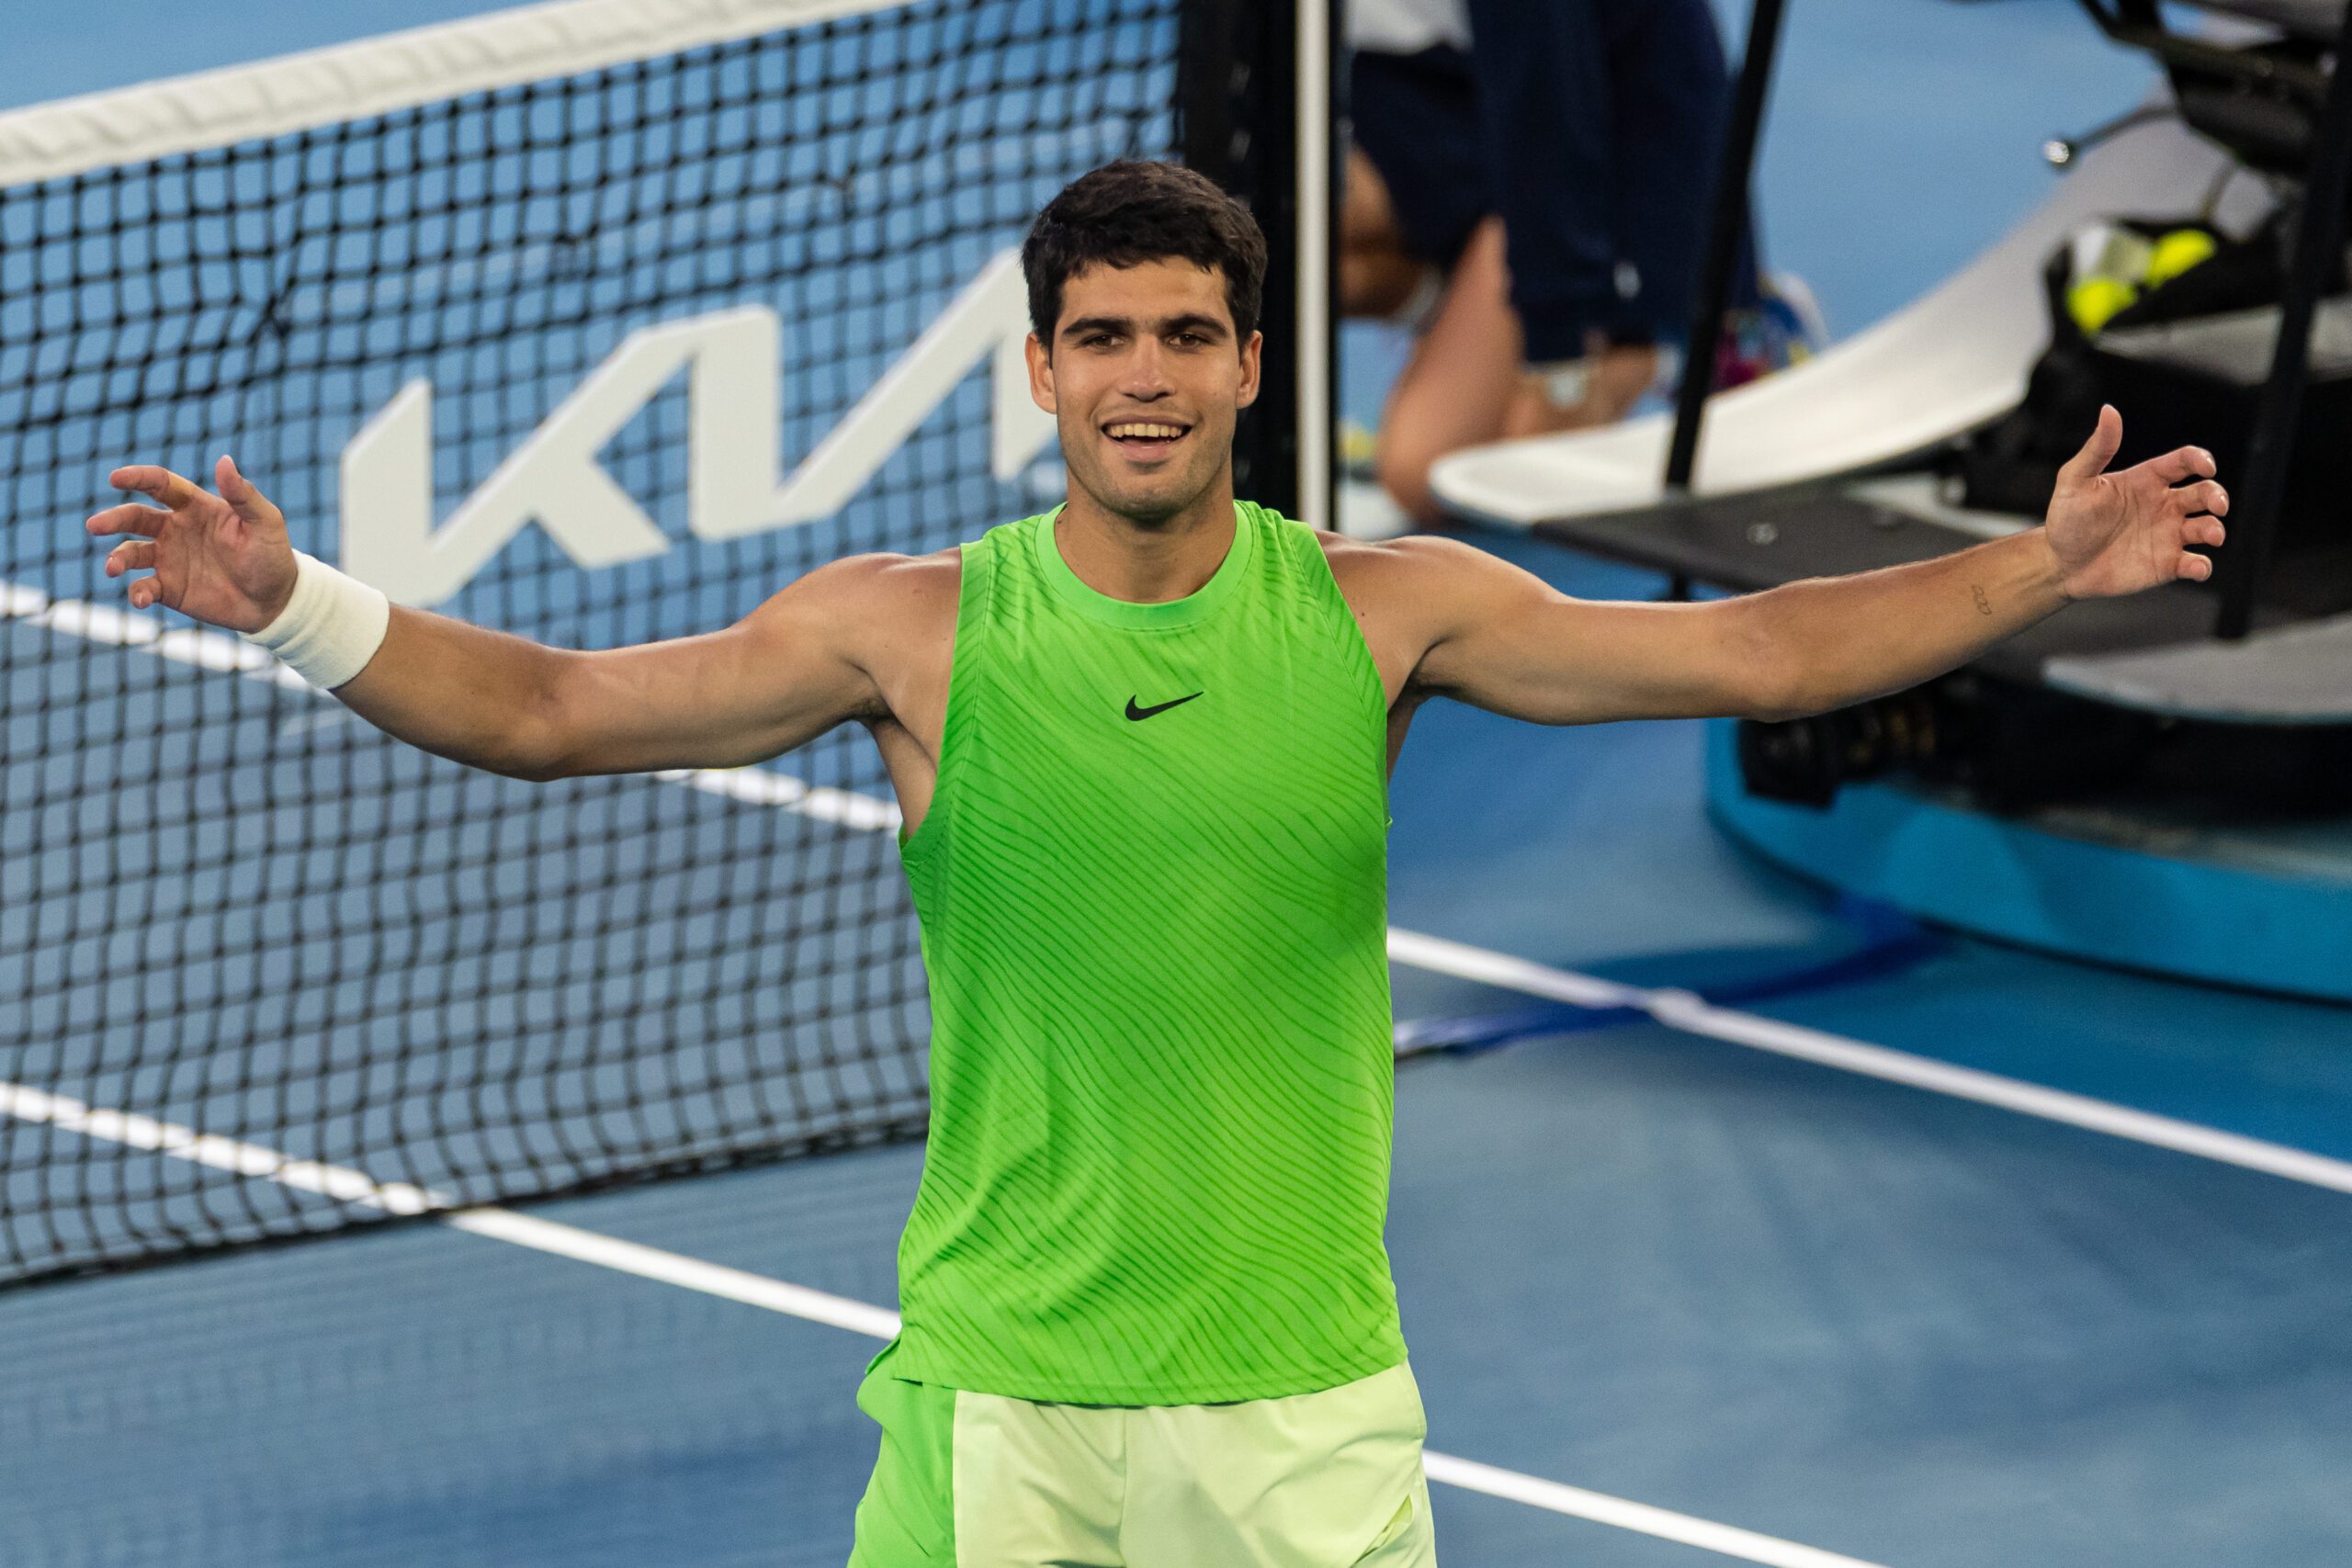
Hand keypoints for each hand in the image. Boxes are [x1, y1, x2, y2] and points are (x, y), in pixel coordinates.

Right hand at [86, 456, 299, 633]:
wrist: (276, 602)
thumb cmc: (273, 556)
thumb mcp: (266, 523)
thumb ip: (244, 495)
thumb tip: (224, 460)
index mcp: (196, 507)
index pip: (162, 484)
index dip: (138, 477)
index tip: (116, 478)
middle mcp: (176, 529)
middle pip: (136, 517)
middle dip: (114, 519)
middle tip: (95, 525)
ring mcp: (169, 559)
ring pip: (131, 553)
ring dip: (118, 558)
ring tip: (113, 567)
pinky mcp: (169, 588)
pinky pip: (144, 587)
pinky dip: (137, 592)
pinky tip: (140, 598)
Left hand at [2042, 405, 2228, 599]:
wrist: (2059, 563)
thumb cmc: (2067, 519)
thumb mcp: (2075, 480)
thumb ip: (2097, 448)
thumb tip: (2109, 411)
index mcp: (2147, 479)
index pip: (2184, 461)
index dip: (2200, 459)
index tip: (2206, 466)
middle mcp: (2164, 505)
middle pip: (2206, 492)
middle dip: (2218, 496)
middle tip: (2217, 505)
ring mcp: (2168, 534)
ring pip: (2207, 526)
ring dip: (2216, 529)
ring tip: (2212, 535)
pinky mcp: (2166, 564)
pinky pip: (2196, 563)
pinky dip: (2203, 566)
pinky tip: (2196, 568)